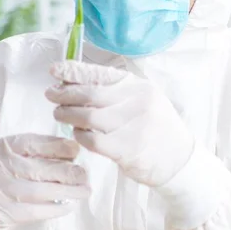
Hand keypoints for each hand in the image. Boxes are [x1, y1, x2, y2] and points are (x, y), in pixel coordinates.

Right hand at [0, 134, 89, 229]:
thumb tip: (71, 152)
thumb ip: (29, 154)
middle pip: (39, 168)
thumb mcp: (4, 160)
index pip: (31, 143)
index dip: (57, 146)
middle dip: (67, 171)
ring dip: (67, 191)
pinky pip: (36, 211)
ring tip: (85, 191)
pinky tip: (69, 206)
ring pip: (40, 191)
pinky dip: (55, 208)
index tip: (76, 150)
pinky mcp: (0, 214)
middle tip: (85, 174)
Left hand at [46, 61, 193, 187]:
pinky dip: (80, 136)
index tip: (54, 71)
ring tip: (60, 115)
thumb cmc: (155, 127)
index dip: (73, 71)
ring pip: (88, 117)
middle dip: (64, 94)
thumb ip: (114, 91)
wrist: (179, 158)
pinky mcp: (127, 149)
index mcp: (139, 86)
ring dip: (67, 115)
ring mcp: (134, 125)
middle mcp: (138, 101)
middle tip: (51, 96)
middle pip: (90, 94)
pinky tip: (78, 134)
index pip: (101, 74)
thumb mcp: (142, 100)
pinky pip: (93, 140)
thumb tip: (75, 82)